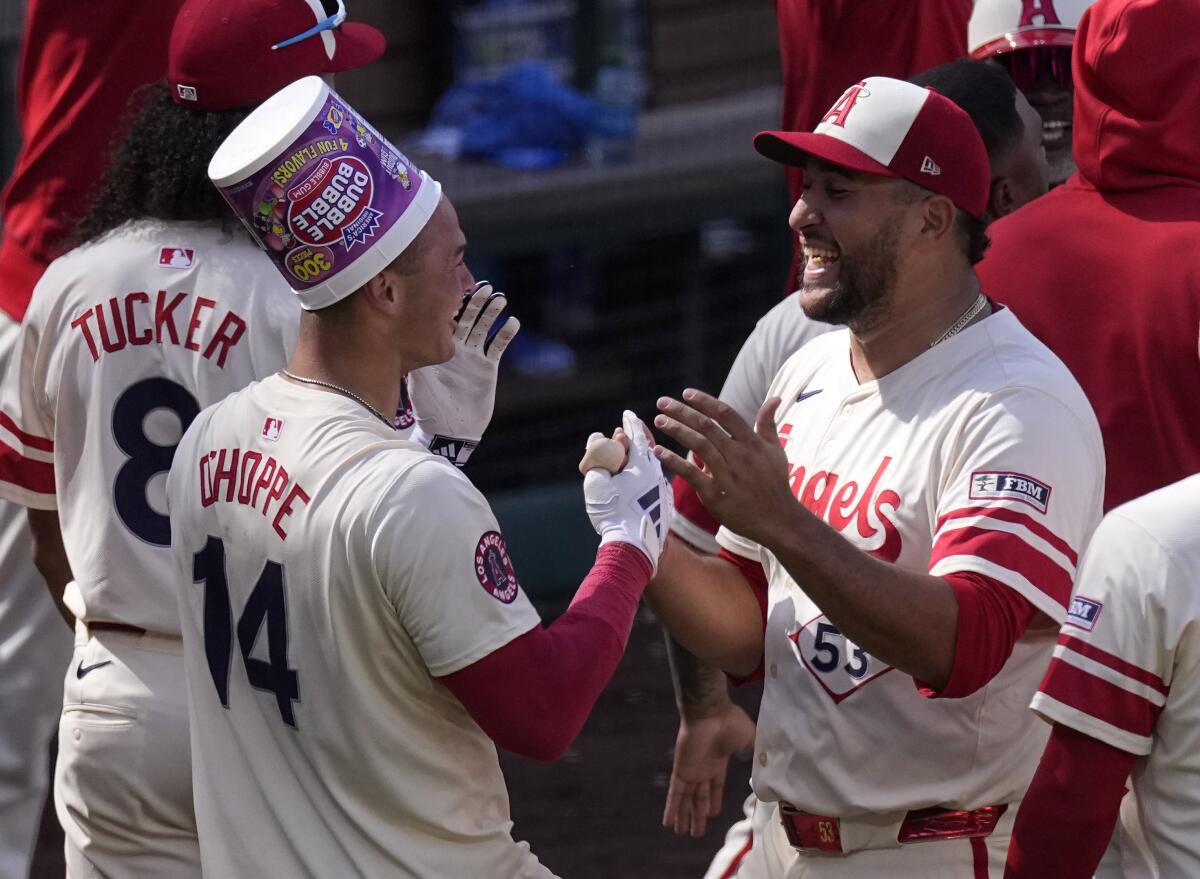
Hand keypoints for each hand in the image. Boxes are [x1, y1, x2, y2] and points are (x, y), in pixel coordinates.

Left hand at [408, 281, 519, 465]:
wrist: (449, 429)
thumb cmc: (429, 406)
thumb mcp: (418, 380)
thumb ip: (417, 358)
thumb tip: (406, 335)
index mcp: (440, 348)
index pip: (447, 319)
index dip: (452, 303)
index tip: (455, 286)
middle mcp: (458, 348)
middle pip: (468, 319)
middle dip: (476, 302)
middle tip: (484, 286)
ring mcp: (474, 357)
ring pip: (484, 328)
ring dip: (492, 313)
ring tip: (500, 298)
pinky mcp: (488, 368)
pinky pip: (498, 347)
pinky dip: (505, 335)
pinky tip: (512, 323)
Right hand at [583, 410, 673, 572]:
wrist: (634, 546)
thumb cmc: (612, 511)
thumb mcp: (597, 481)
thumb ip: (597, 457)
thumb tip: (597, 437)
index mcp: (643, 464)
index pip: (637, 436)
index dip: (631, 423)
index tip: (628, 414)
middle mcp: (657, 474)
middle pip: (646, 451)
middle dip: (633, 442)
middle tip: (622, 436)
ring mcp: (662, 491)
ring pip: (650, 469)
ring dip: (637, 462)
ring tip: (625, 461)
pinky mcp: (662, 507)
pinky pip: (652, 485)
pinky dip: (642, 479)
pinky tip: (635, 484)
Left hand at [653, 389, 795, 546]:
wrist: (777, 520)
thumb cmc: (774, 483)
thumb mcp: (775, 451)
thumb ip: (768, 424)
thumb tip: (774, 398)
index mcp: (752, 442)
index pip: (726, 414)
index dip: (705, 402)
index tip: (686, 393)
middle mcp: (738, 455)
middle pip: (707, 426)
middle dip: (682, 412)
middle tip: (662, 402)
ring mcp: (726, 474)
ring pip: (698, 445)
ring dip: (677, 430)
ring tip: (659, 420)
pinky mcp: (715, 493)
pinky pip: (690, 473)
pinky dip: (673, 461)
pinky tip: (658, 450)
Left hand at [663, 701, 755, 836]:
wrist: (710, 710)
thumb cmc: (730, 721)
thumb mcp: (749, 737)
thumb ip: (755, 749)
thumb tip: (767, 759)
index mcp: (717, 761)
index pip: (714, 786)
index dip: (713, 800)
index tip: (712, 814)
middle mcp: (703, 768)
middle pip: (698, 797)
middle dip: (697, 814)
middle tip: (695, 832)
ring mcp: (691, 770)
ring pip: (687, 799)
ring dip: (684, 817)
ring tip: (681, 833)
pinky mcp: (682, 770)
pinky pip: (675, 794)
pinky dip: (671, 808)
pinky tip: (668, 822)